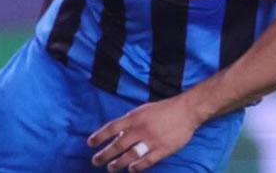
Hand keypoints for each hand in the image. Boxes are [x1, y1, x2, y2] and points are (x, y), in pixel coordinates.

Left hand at [87, 93, 203, 170]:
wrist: (185, 111)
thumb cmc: (163, 110)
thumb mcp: (142, 111)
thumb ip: (130, 122)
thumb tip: (117, 133)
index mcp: (134, 117)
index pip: (112, 128)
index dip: (100, 136)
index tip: (90, 143)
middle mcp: (140, 129)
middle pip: (118, 144)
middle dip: (105, 154)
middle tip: (95, 161)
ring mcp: (151, 140)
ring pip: (130, 155)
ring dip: (119, 163)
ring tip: (111, 168)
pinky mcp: (163, 149)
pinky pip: (147, 161)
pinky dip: (138, 166)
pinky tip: (131, 169)